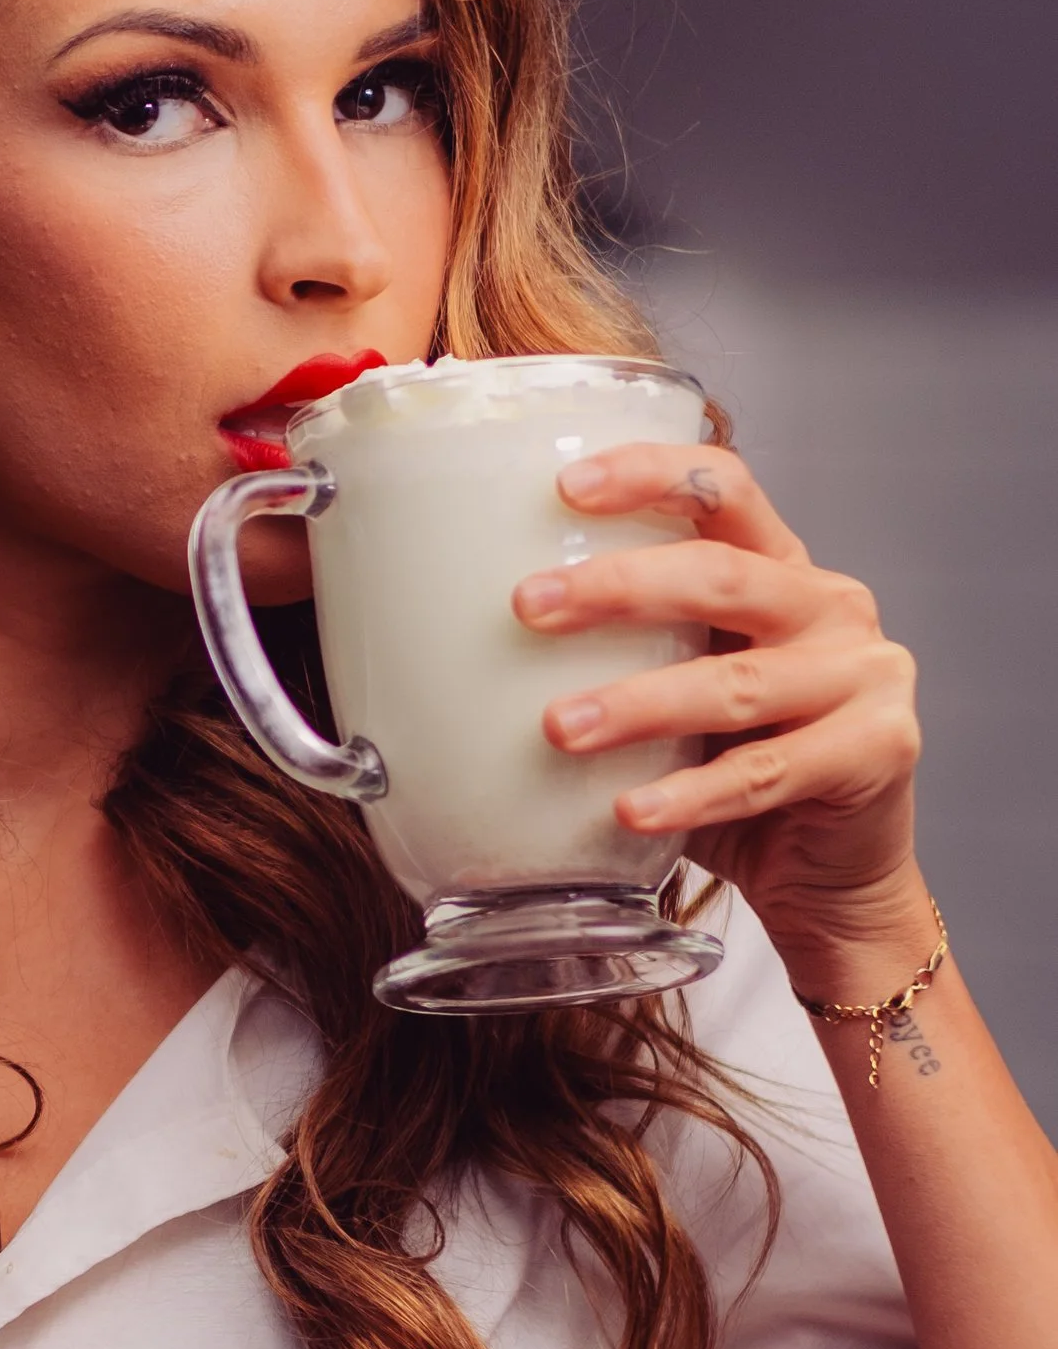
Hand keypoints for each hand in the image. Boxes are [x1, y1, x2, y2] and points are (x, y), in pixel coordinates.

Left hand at [513, 440, 928, 992]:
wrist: (829, 872)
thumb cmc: (738, 771)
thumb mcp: (682, 692)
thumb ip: (627, 653)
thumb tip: (471, 646)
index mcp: (781, 570)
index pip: (723, 489)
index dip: (650, 476)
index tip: (566, 487)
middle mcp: (830, 607)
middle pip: (721, 577)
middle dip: (618, 588)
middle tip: (529, 608)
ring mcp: (864, 676)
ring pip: (735, 684)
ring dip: (637, 705)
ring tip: (557, 728)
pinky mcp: (877, 751)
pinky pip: (765, 773)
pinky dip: (691, 795)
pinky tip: (630, 811)